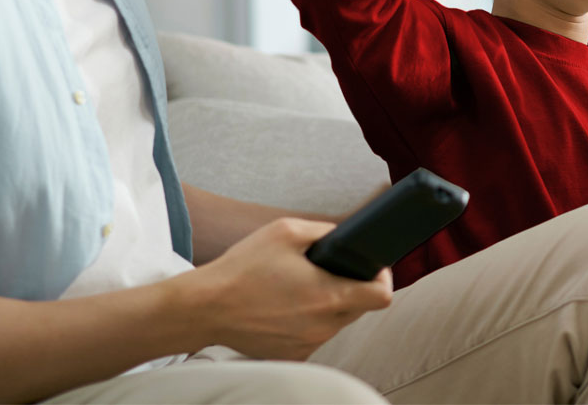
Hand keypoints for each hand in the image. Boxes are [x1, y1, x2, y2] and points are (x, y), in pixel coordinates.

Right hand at [194, 216, 391, 359]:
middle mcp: (323, 326)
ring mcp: (307, 344)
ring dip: (329, 304)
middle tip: (330, 269)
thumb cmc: (243, 268)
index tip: (371, 267)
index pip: (381, 296)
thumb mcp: (286, 231)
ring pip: (336, 322)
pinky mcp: (292, 355)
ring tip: (302, 286)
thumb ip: (324, 232)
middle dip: (353, 287)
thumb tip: (343, 237)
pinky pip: (314, 335)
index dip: (382, 278)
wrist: (204, 308)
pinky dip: (309, 320)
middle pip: (360, 308)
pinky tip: (286, 305)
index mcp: (328, 295)